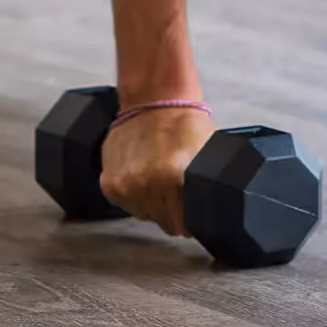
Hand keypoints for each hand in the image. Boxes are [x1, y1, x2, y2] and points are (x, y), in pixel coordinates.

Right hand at [100, 108, 213, 236]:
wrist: (153, 100)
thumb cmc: (183, 123)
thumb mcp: (209, 154)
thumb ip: (210, 186)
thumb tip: (217, 211)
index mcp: (173, 178)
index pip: (185, 225)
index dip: (192, 222)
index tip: (195, 216)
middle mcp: (146, 184)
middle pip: (166, 223)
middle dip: (175, 214)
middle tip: (178, 193)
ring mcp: (125, 185)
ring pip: (145, 216)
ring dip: (154, 205)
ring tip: (160, 181)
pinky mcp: (109, 183)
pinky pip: (127, 205)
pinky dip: (136, 197)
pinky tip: (144, 178)